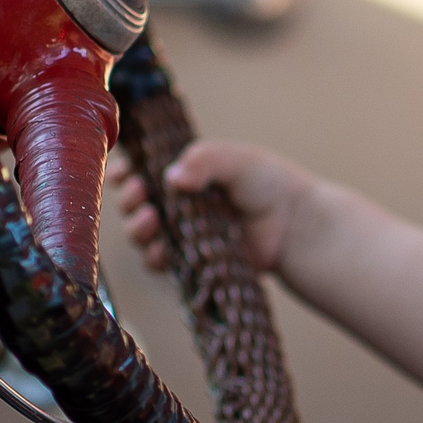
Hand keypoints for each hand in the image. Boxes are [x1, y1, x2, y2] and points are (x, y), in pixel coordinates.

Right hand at [108, 140, 317, 274]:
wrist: (296, 224)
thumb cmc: (270, 184)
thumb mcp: (235, 159)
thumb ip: (204, 160)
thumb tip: (171, 177)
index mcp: (184, 174)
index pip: (141, 169)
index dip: (126, 171)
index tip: (125, 170)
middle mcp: (177, 204)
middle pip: (134, 203)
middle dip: (129, 198)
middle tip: (140, 192)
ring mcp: (182, 234)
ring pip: (143, 234)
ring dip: (137, 227)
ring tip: (151, 219)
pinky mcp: (191, 262)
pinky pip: (162, 263)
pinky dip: (155, 256)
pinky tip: (161, 248)